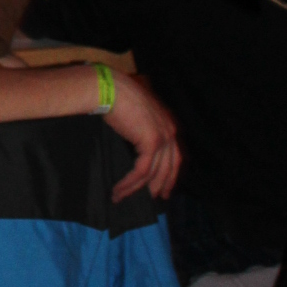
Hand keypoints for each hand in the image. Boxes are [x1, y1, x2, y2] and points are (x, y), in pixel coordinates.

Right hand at [104, 72, 180, 202]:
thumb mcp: (138, 115)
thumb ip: (144, 129)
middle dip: (162, 185)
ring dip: (136, 188)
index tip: (165, 188)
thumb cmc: (118, 97)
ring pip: (153, 173)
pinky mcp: (151, 143)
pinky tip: (118, 190)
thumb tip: (138, 144)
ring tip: (122, 197)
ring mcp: (163, 138)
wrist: (111, 89)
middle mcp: (171, 132)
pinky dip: (129, 184)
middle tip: (155, 198)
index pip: (175, 156)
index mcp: (169, 124)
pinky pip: (141, 171)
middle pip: (170, 167)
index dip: (170, 174)